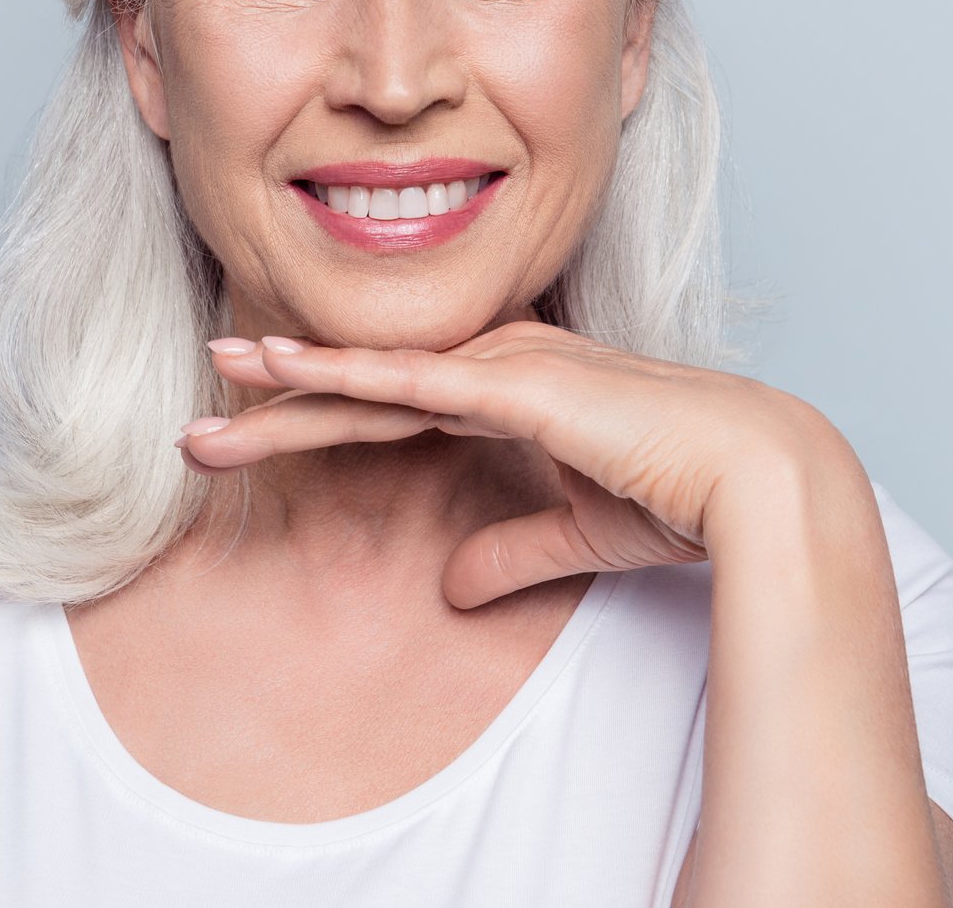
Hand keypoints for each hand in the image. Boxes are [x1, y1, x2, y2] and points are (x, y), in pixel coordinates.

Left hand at [181, 320, 842, 607]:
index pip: (394, 403)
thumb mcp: (574, 533)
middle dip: (281, 400)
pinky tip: (283, 370)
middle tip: (199, 414)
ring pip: (372, 376)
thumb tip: (449, 589)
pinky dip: (341, 373)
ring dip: (289, 382)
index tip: (253, 424)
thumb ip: (508, 550)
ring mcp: (506, 366)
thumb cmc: (682, 495)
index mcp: (512, 390)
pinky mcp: (516, 384)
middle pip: (366, 386)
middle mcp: (499, 364)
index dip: (321, 413)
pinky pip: (409, 380)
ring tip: (213, 383)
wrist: (753, 478)